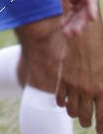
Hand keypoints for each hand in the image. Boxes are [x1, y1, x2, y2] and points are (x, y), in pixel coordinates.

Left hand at [38, 0, 98, 35]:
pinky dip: (70, 16)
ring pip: (81, 7)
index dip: (91, 4)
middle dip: (81, 19)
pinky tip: (63, 26)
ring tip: (66, 34)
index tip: (93, 18)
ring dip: (76, 21)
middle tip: (72, 33)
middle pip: (86, 2)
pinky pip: (75, 6)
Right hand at [56, 17, 102, 131]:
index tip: (100, 131)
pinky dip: (62, 104)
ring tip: (77, 111)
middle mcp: (89, 90)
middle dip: (88, 123)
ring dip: (74, 114)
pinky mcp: (63, 79)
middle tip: (88, 122)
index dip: (101, 129)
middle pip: (86, 118)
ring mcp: (74, 85)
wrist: (84, 35)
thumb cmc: (100, 51)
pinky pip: (60, 100)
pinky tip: (66, 101)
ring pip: (72, 112)